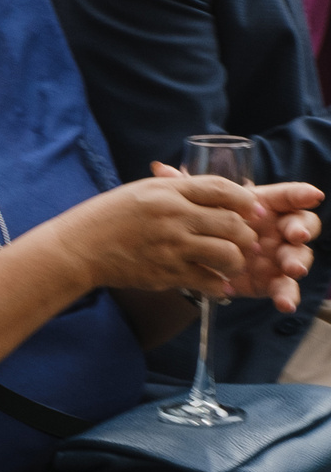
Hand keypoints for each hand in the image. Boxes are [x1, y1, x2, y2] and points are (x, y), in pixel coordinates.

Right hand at [42, 173, 267, 297]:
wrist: (77, 249)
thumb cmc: (107, 217)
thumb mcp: (141, 191)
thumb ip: (176, 189)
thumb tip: (212, 192)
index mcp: (168, 193)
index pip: (222, 190)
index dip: (245, 199)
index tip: (253, 210)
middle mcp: (173, 218)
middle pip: (231, 224)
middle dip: (246, 235)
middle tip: (246, 241)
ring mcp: (171, 248)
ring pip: (226, 254)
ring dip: (236, 261)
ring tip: (233, 264)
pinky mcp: (165, 274)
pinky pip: (206, 280)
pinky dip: (217, 285)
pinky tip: (217, 285)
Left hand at [147, 161, 319, 307]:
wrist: (198, 258)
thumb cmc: (203, 224)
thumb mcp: (195, 206)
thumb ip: (184, 189)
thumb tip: (159, 168)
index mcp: (264, 207)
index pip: (288, 197)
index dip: (301, 195)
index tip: (311, 195)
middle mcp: (277, 230)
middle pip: (300, 224)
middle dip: (302, 228)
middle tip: (295, 234)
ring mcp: (277, 256)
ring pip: (297, 256)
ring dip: (298, 260)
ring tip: (291, 268)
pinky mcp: (270, 280)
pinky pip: (283, 288)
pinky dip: (287, 295)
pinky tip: (284, 303)